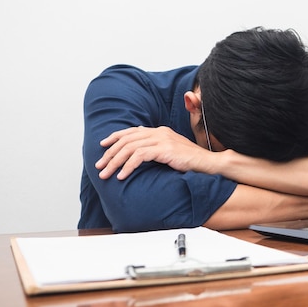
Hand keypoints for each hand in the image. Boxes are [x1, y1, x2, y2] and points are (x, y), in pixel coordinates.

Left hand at [96, 126, 211, 179]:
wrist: (207, 162)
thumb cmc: (190, 159)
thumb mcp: (171, 150)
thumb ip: (157, 147)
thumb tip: (141, 149)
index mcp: (160, 130)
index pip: (132, 131)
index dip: (115, 137)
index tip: (103, 145)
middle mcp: (159, 132)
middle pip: (127, 139)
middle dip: (110, 153)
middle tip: (100, 166)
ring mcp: (162, 140)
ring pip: (130, 148)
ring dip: (115, 162)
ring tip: (106, 174)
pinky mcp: (165, 150)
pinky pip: (140, 156)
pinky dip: (128, 166)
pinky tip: (122, 176)